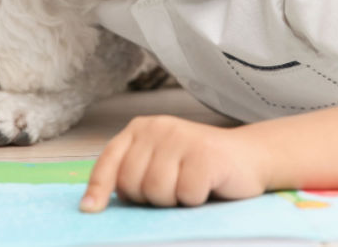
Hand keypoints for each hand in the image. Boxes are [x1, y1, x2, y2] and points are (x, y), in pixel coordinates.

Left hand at [80, 115, 268, 211]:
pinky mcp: (205, 153)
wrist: (248, 158)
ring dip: (174, 200)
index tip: (90, 210)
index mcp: (140, 129)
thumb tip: (94, 204)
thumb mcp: (158, 164)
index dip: (98, 189)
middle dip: (149, 198)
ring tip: (190, 186)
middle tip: (173, 189)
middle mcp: (158, 127)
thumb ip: (131, 174)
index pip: (109, 162)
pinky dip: (196, 199)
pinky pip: (186, 195)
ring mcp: (182, 137)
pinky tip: (207, 185)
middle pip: (132, 184)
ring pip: (157, 191)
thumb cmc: (198, 168)